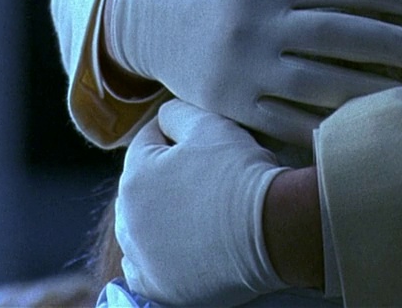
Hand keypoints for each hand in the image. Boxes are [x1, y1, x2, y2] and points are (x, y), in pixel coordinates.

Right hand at [104, 0, 401, 145]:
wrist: (140, 15)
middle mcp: (250, 23)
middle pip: (332, 35)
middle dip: (385, 42)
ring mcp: (238, 68)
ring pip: (314, 83)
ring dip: (367, 89)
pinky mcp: (228, 106)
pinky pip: (283, 121)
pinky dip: (324, 127)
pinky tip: (358, 127)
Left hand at [116, 100, 289, 305]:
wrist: (275, 228)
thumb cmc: (243, 173)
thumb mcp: (211, 125)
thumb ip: (178, 113)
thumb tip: (165, 115)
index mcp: (135, 176)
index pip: (147, 142)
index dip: (176, 134)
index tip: (204, 140)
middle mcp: (126, 219)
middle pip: (143, 187)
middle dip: (167, 177)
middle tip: (209, 176)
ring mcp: (141, 258)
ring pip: (143, 228)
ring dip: (162, 217)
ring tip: (203, 212)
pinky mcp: (158, 287)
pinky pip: (150, 267)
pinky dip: (164, 255)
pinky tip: (190, 246)